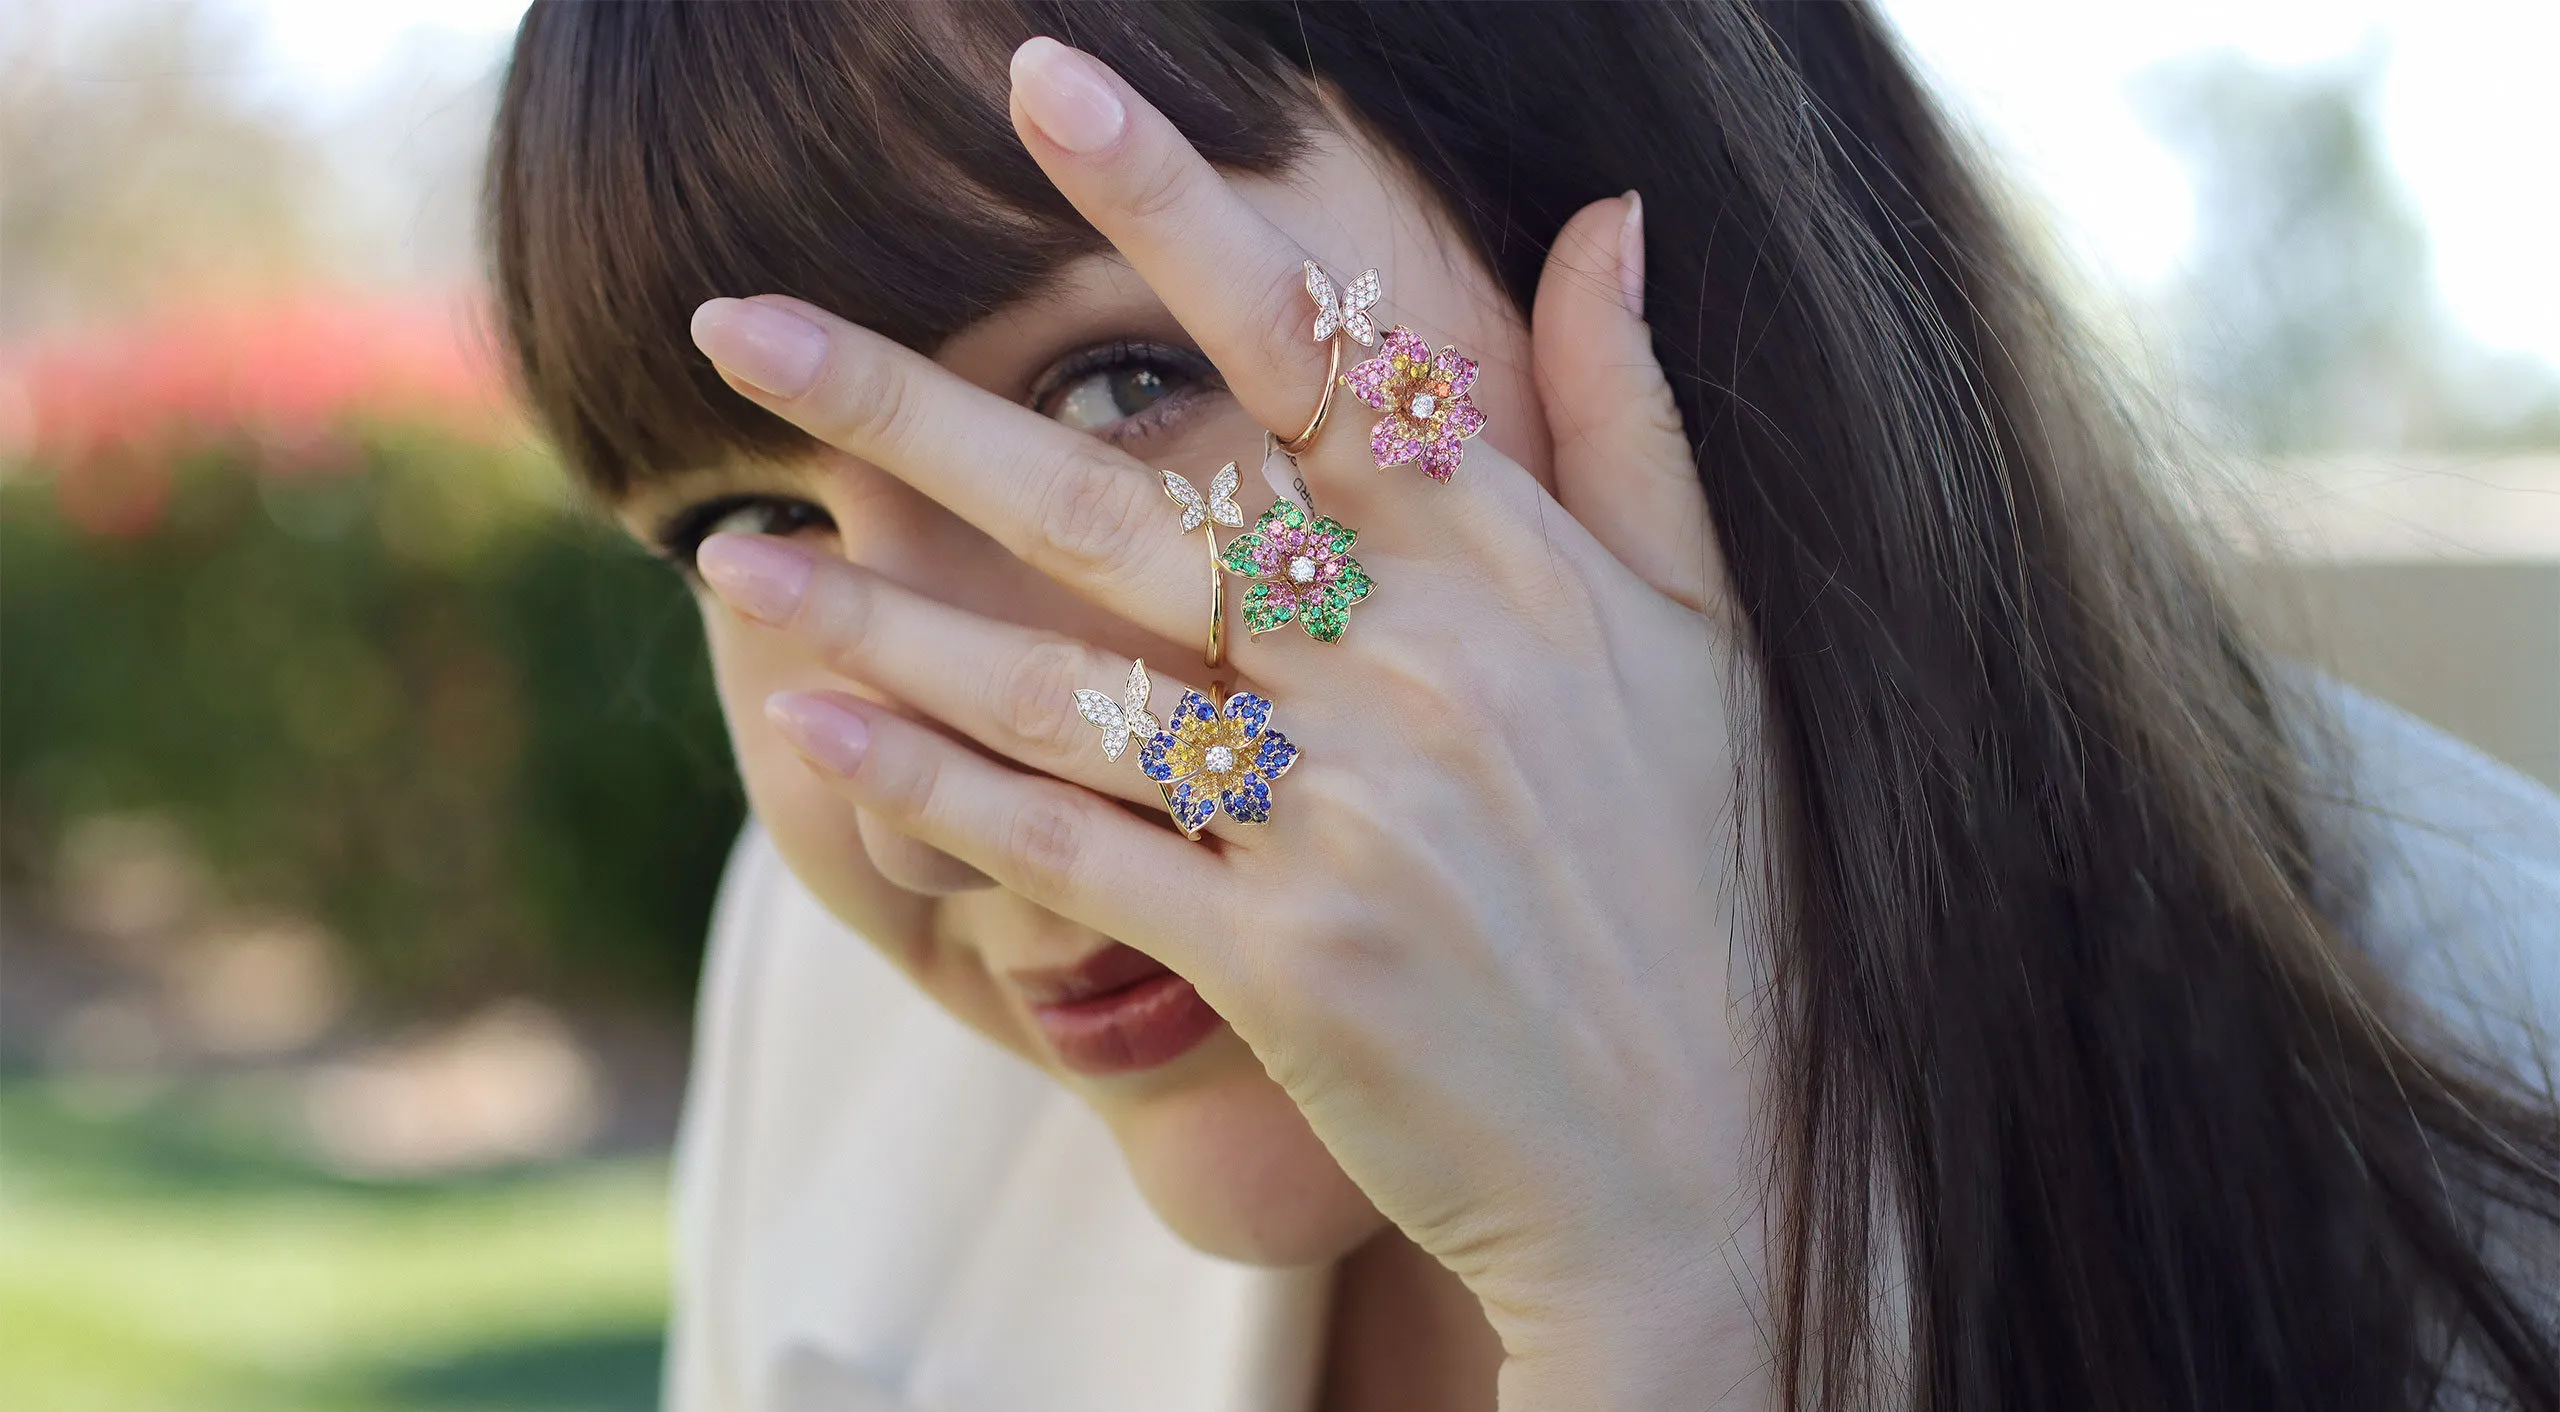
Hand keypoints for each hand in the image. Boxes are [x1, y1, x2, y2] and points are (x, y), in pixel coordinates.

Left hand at [687, 38, 1766, 1408]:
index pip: (1311, 339)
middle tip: (737, 319)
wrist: (1722, 1148)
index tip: (1042, 85)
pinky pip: (1080, 854)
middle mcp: (1413, 660)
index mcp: (1504, 557)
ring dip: (878, 613)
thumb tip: (1607, 218)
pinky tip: (815, 740)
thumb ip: (1627, 423)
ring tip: (731, 554)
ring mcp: (1346, 813)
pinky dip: (939, 800)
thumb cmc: (1718, 875)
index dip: (1170, 202)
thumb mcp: (1703, 633)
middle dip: (912, 400)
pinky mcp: (1288, 962)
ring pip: (1063, 678)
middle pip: (1120, 493)